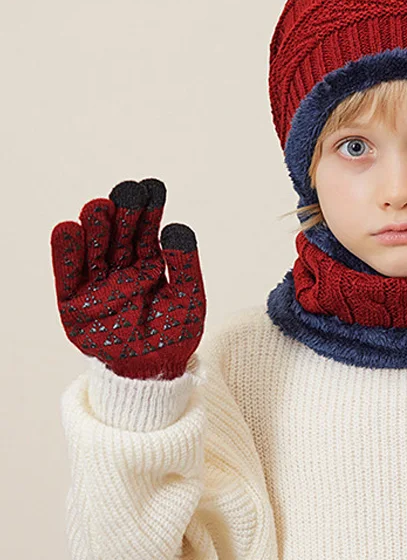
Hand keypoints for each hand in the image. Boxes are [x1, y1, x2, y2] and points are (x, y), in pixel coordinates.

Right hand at [50, 178, 205, 379]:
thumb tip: (177, 228)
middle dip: (123, 213)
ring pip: (93, 249)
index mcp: (147, 263)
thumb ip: (185, 265)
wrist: (155, 372)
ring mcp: (96, 284)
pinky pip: (67, 275)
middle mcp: (119, 268)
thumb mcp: (188, 297)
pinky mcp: (73, 303)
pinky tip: (68, 229)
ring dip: (94, 227)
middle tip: (129, 193)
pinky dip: (65, 254)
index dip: (149, 209)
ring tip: (99, 206)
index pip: (146, 230)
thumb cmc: (173, 333)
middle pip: (118, 234)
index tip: (154, 188)